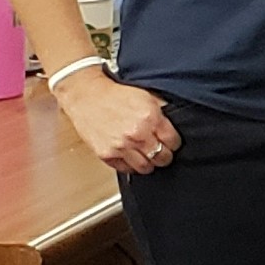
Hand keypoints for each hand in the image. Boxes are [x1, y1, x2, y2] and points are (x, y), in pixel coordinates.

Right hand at [54, 72, 179, 175]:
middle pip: (162, 158)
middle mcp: (137, 134)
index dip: (174, 143)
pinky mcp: (106, 154)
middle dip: (164, 155)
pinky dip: (131, 166)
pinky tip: (132, 157)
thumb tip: (176, 124)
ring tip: (147, 156)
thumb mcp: (147, 97)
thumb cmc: (116, 95)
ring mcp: (121, 146)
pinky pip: (126, 169)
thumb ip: (163, 113)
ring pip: (146, 168)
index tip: (170, 142)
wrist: (88, 96)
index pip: (173, 142)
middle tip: (161, 151)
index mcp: (151, 118)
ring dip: (149, 163)